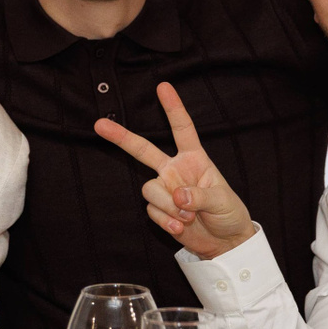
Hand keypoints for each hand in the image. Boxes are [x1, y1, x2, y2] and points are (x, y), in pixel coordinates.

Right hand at [94, 82, 257, 258]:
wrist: (224, 242)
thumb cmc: (229, 213)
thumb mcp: (222, 200)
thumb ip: (200, 195)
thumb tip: (177, 195)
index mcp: (194, 159)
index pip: (182, 129)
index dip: (173, 108)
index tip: (163, 86)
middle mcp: (175, 170)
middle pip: (143, 150)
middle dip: (121, 138)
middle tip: (99, 125)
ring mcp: (165, 190)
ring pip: (149, 189)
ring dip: (168, 206)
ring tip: (188, 216)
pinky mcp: (160, 210)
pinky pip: (152, 211)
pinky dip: (166, 220)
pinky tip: (181, 226)